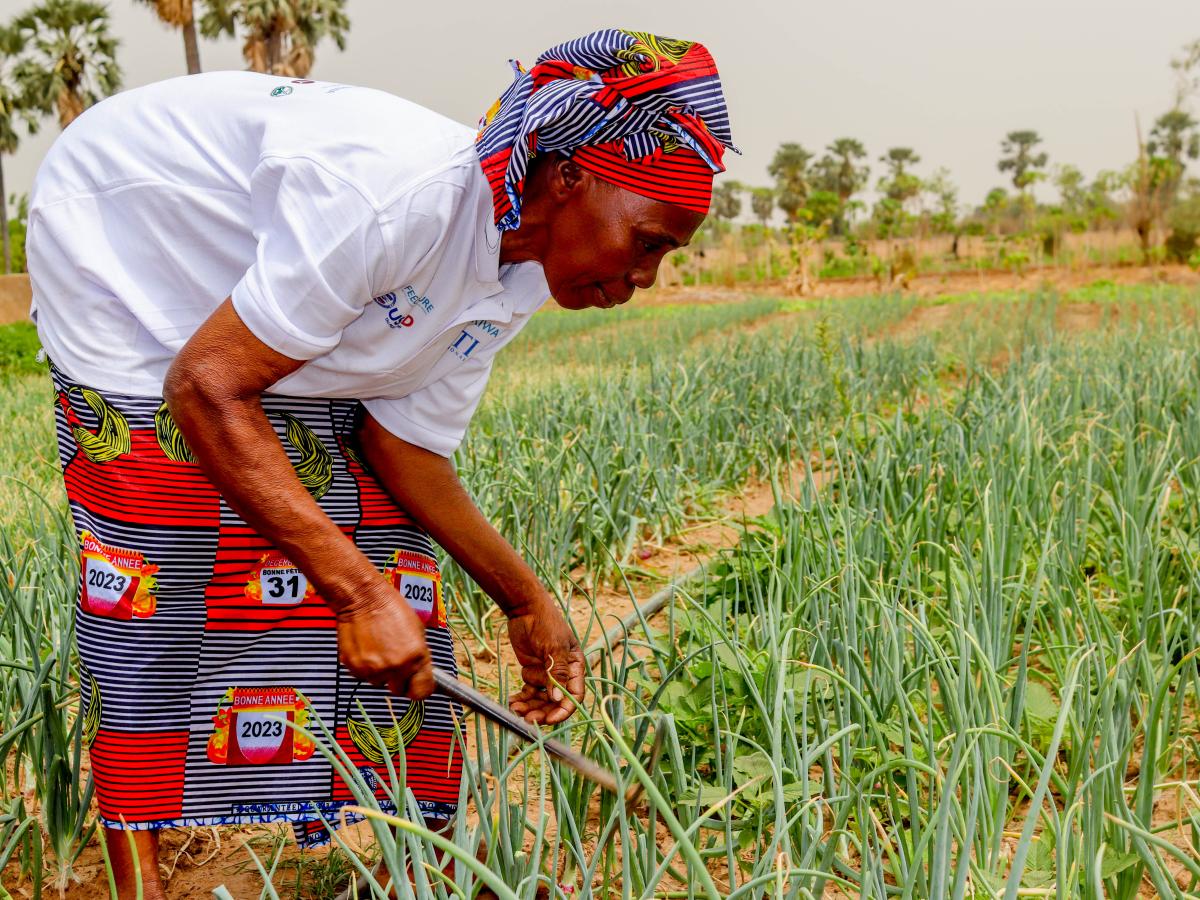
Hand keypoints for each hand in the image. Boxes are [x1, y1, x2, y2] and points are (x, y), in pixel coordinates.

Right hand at [336, 586, 433, 699]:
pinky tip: (366, 647)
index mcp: (415, 657)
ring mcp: (374, 669)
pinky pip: (363, 675)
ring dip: (380, 671)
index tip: (416, 684)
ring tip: (378, 648)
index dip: (419, 688)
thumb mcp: (417, 630)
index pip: (422, 692)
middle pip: (399, 690)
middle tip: (394, 662)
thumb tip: (418, 672)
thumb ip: (418, 656)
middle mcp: (396, 667)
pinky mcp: (355, 668)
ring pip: (379, 682)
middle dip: (398, 680)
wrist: (363, 599)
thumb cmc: (390, 608)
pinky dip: (364, 666)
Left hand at [506, 599, 584, 724]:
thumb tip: (558, 699)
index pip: (574, 696)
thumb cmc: (545, 624)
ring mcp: (547, 673)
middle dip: (542, 711)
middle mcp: (562, 673)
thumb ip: (557, 673)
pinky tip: (512, 701)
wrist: (525, 609)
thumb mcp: (554, 647)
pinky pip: (529, 692)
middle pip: (555, 701)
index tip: (550, 720)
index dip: (563, 710)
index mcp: (574, 667)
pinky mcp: (532, 671)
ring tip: (514, 708)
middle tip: (527, 719)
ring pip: (540, 699)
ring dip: (529, 706)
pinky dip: (522, 698)